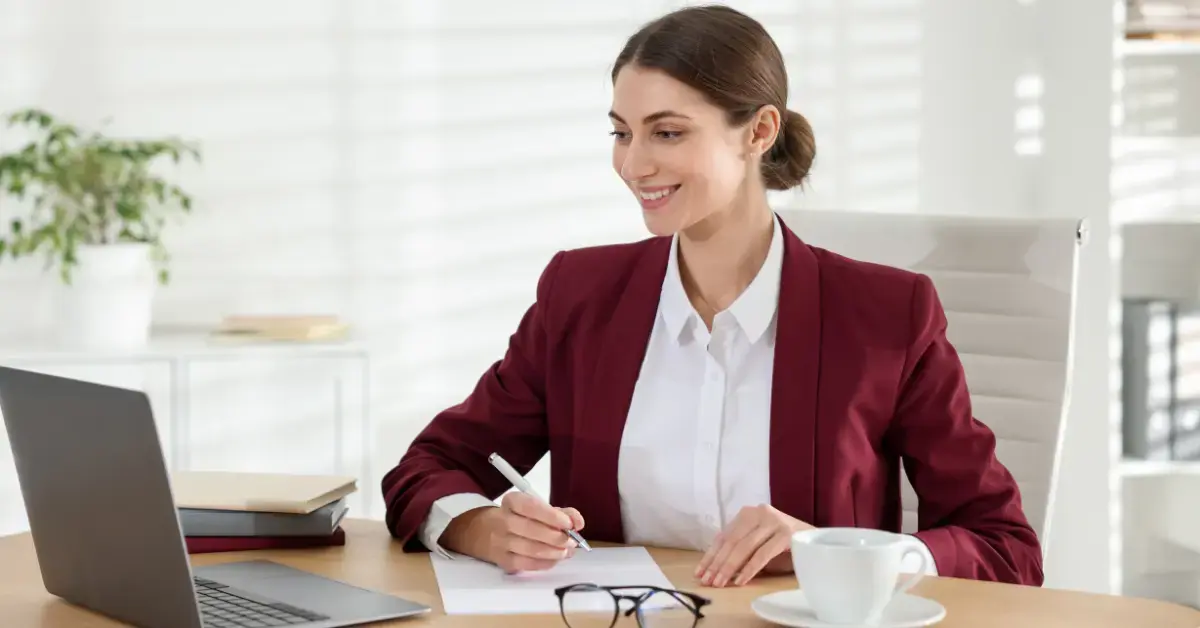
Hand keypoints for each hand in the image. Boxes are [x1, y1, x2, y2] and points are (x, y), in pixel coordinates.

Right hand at [447, 492, 584, 573]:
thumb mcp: (535, 509)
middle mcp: (502, 520)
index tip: (569, 524)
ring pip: (531, 549)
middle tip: (572, 541)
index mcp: (511, 502)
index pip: (531, 506)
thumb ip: (560, 513)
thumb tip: (578, 523)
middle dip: (556, 537)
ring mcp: (501, 542)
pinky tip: (554, 559)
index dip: (552, 516)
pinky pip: (527, 564)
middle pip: (531, 530)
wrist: (481, 532)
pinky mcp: (502, 561)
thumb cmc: (516, 518)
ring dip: (554, 552)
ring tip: (566, 551)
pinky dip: (545, 563)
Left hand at [694, 504, 813, 586]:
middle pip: (732, 541)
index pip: (724, 536)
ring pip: (744, 547)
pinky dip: (749, 569)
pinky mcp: (787, 534)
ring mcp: (774, 521)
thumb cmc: (783, 547)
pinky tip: (740, 580)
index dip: (710, 555)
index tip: (699, 573)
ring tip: (720, 583)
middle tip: (708, 581)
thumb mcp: (757, 546)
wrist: (817, 542)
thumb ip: (738, 551)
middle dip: (717, 564)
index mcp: (749, 513)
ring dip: (729, 568)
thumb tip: (714, 569)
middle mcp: (760, 512)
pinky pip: (762, 554)